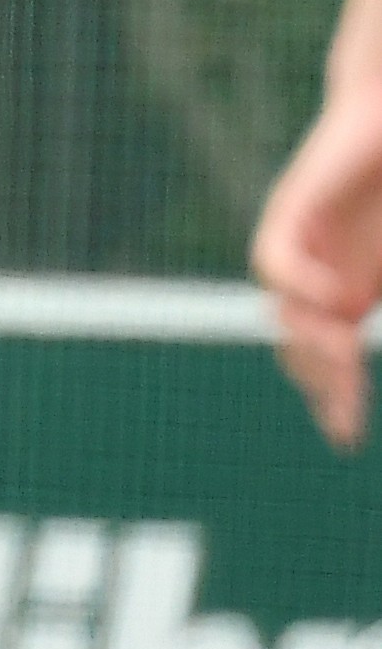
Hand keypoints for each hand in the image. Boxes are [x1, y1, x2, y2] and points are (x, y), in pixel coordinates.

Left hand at [254, 86, 381, 448]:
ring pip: (283, 310)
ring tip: (344, 355)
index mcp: (342, 295)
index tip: (346, 437)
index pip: (324, 362)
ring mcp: (296, 246)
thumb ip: (377, 294)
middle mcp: (311, 278)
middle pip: (298, 346)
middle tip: (345, 409)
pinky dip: (299, 281)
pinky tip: (331, 302)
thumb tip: (370, 342)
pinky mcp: (288, 211)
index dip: (333, 399)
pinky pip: (275, 257)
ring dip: (309, 339)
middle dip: (321, 381)